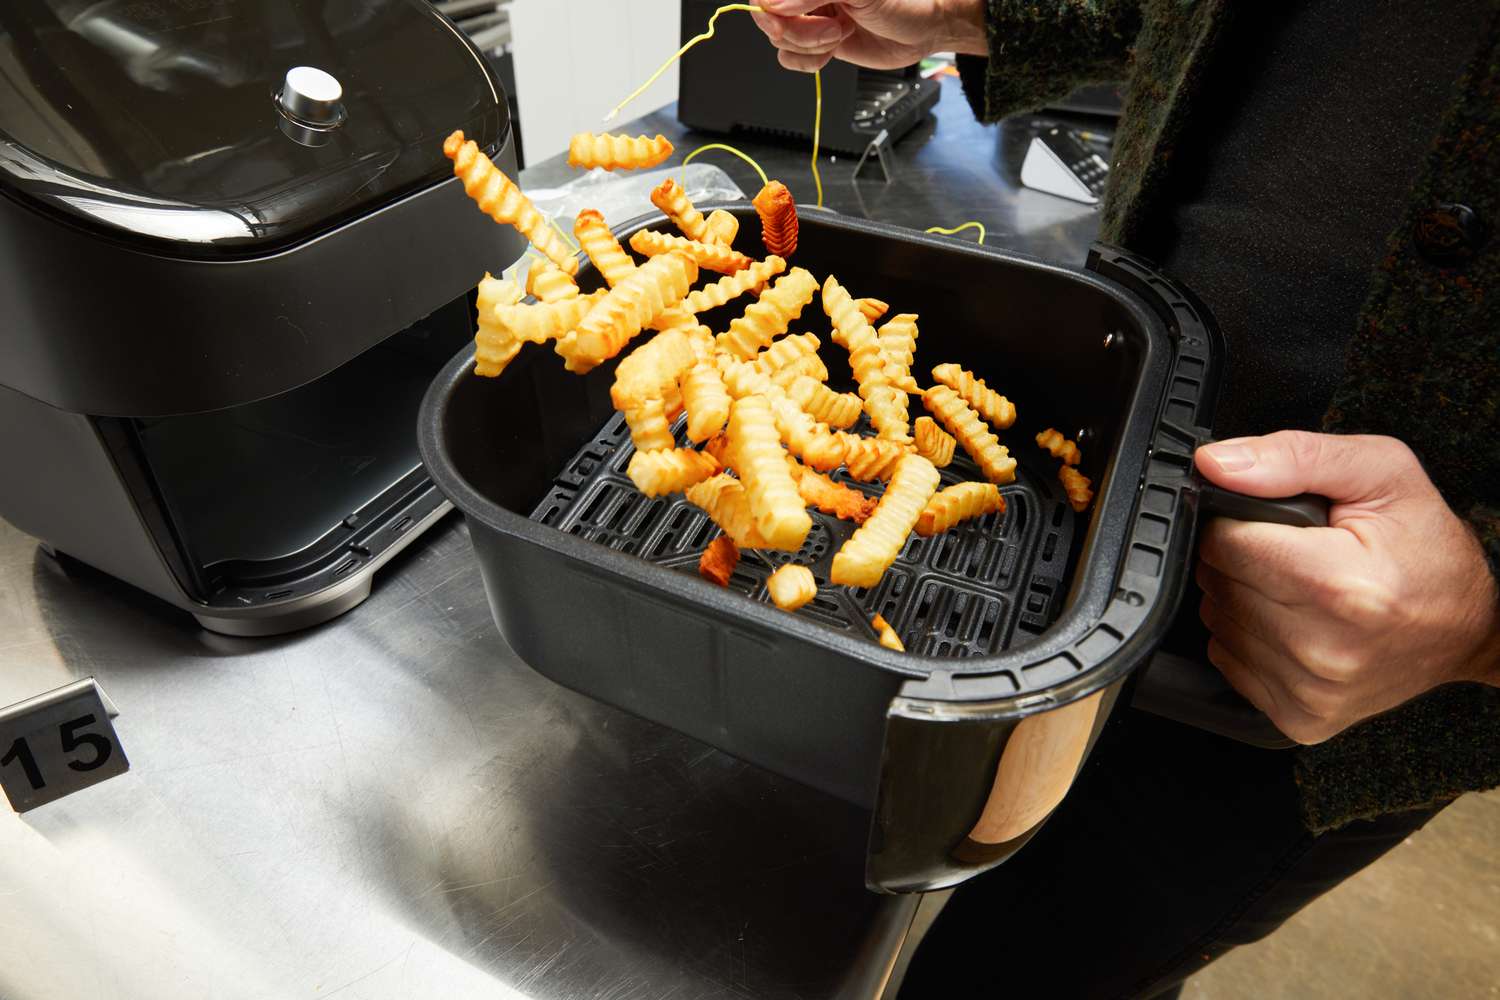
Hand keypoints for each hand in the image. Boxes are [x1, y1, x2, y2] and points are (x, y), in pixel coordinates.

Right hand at [750, 0, 986, 72]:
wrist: (924, 30)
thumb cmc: (902, 2)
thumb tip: (775, 5)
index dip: (772, 7)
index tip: (786, 17)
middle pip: (772, 18)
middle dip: (800, 31)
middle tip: (832, 30)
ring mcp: (811, 20)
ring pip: (781, 41)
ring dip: (811, 46)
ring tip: (841, 36)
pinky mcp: (818, 45)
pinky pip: (791, 59)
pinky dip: (809, 62)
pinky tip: (833, 51)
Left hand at [1195, 431, 1499, 744]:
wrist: (1470, 627)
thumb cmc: (1428, 548)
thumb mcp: (1379, 472)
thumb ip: (1291, 457)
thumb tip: (1215, 465)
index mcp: (1339, 584)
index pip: (1223, 542)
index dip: (1239, 521)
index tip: (1274, 523)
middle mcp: (1321, 648)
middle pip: (1217, 583)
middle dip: (1243, 557)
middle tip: (1293, 553)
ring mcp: (1309, 690)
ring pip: (1217, 622)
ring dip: (1243, 598)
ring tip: (1297, 587)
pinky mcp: (1299, 717)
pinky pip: (1228, 660)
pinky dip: (1248, 637)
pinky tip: (1293, 623)